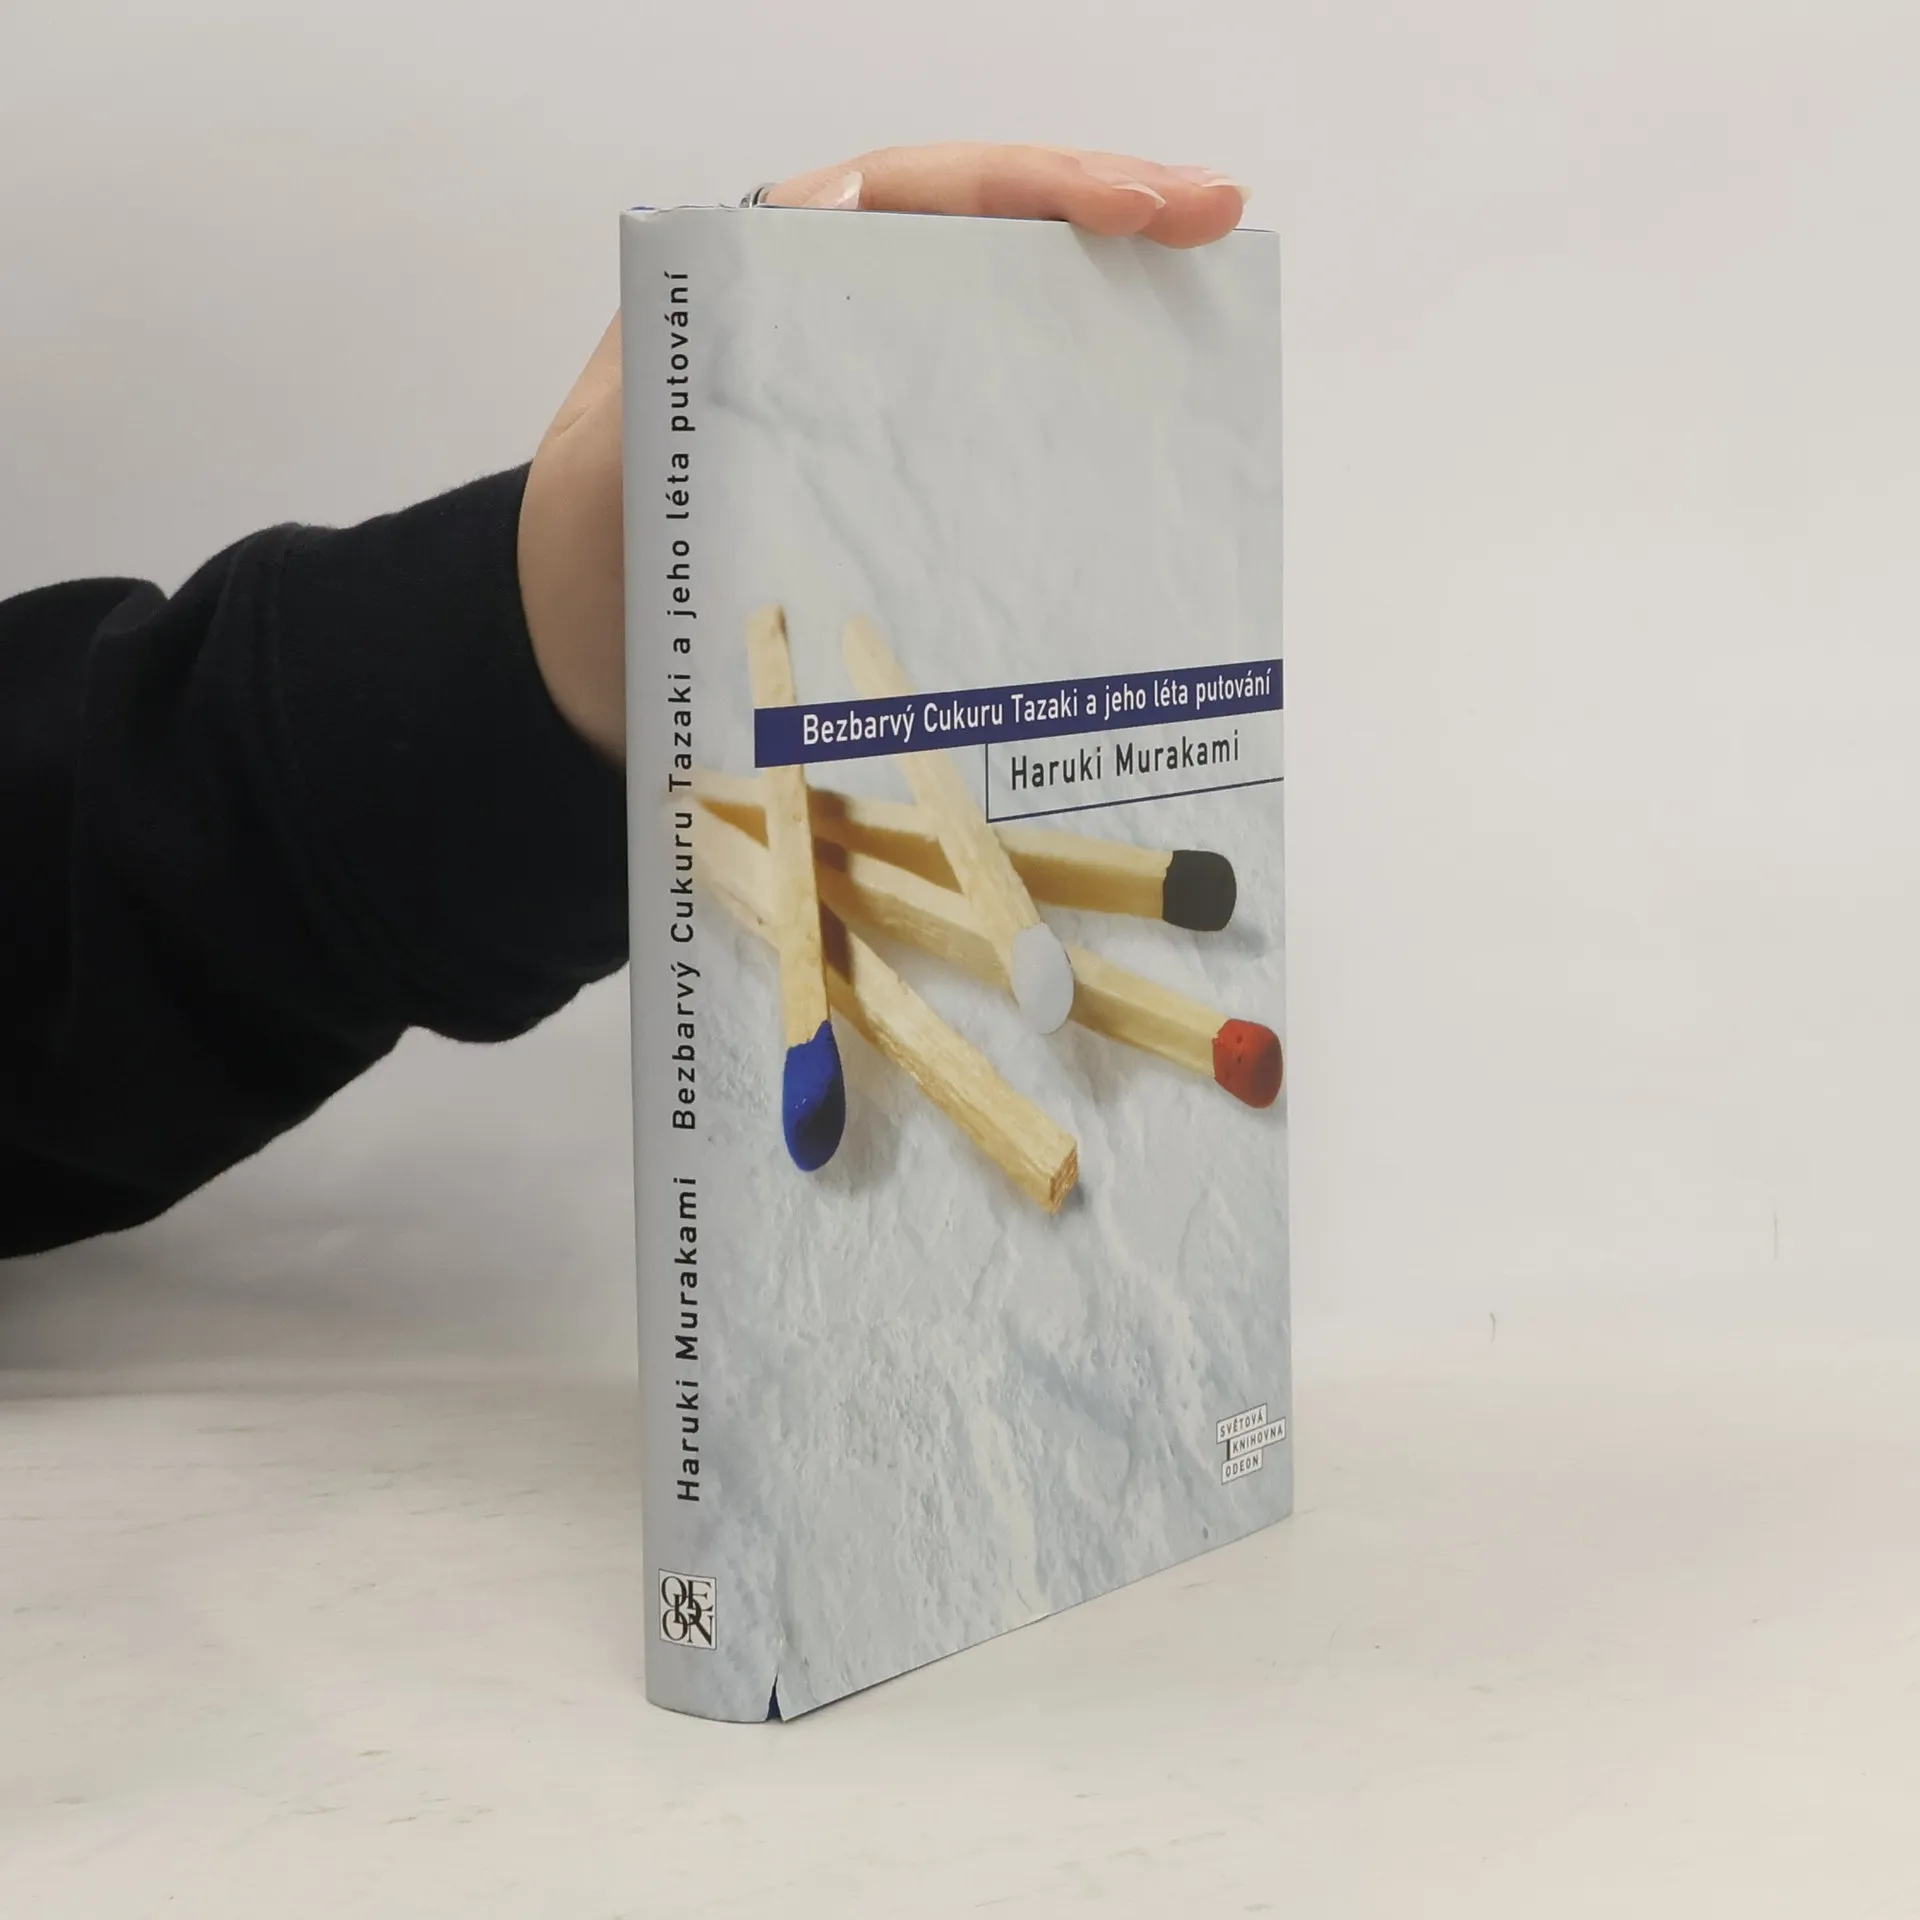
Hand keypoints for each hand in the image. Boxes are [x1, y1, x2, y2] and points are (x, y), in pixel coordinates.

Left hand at [518, 145, 1250, 760]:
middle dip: (1105, 225)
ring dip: (1108, 334)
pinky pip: (1000, 455)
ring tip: (1209, 334)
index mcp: (773, 281)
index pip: (921, 195)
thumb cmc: (594, 553)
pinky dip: (1074, 455)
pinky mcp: (903, 499)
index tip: (1143, 206)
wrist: (581, 665)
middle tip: (1215, 226)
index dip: (1037, 189)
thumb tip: (813, 279)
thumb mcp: (622, 455)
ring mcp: (882, 416)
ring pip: (1010, 346)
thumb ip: (696, 376)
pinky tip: (1142, 475)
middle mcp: (843, 331)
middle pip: (990, 248)